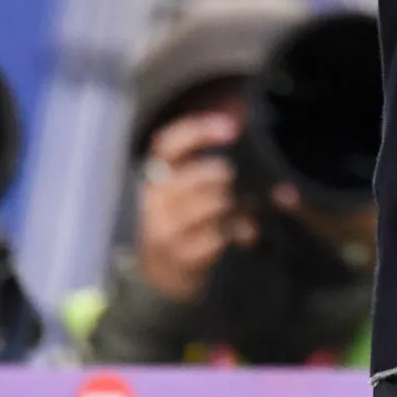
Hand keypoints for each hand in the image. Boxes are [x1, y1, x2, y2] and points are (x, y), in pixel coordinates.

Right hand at [137, 111, 248, 302]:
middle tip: (232, 186)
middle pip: (202, 175)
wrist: (159, 281)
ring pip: (215, 203)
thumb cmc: (180, 224)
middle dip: (225, 178)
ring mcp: (166, 232)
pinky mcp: (183, 257)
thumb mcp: (183, 191)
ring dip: (237, 206)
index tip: (233, 126)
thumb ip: (205, 160)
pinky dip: (241, 231)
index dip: (199, 130)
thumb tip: (240, 115)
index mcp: (151, 178)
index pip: (168, 145)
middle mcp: (152, 203)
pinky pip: (223, 234)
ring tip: (240, 211)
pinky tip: (245, 234)